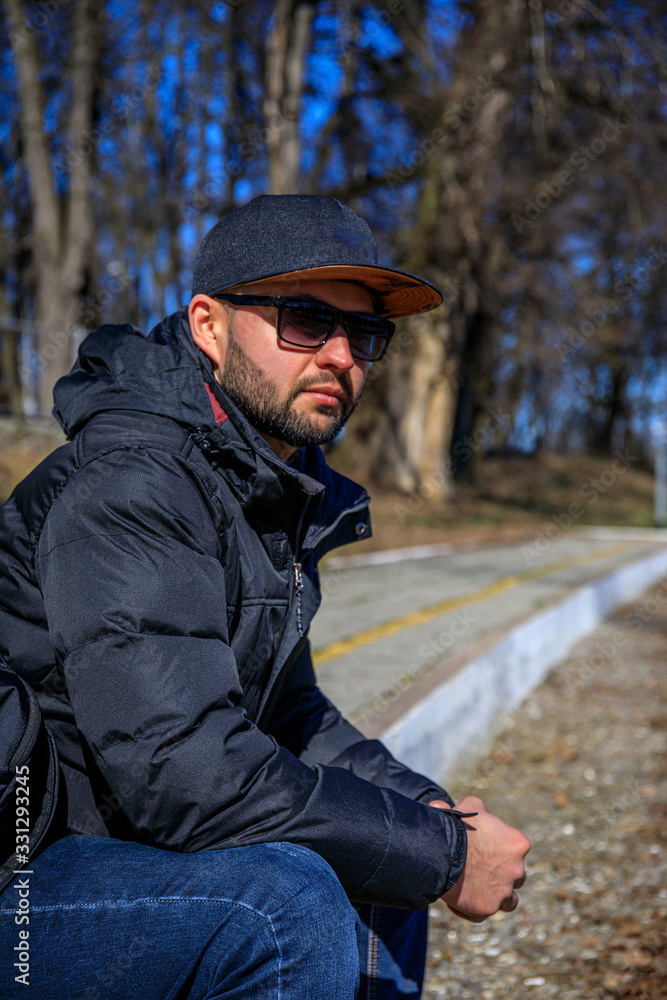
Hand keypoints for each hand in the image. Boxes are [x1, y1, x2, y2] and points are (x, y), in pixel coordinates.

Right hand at [429, 795, 529, 922]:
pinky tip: (457, 901)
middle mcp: (517, 870)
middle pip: (516, 877)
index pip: (516, 850)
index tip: (483, 848)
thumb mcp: (471, 805)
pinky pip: (482, 914)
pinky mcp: (487, 908)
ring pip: (508, 901)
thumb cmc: (458, 825)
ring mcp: (504, 892)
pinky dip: (471, 909)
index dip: (500, 850)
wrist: (443, 850)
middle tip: (480, 869)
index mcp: (518, 844)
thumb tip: (465, 809)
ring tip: (476, 891)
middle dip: (502, 874)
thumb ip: (478, 809)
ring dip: (496, 896)